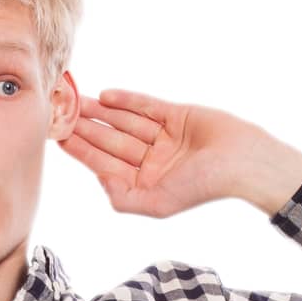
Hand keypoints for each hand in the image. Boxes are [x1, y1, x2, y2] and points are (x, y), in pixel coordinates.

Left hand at [57, 88, 301, 217]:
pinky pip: (147, 106)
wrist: (243, 162)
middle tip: (60, 112)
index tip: (59, 136)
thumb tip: (99, 178)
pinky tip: (106, 96)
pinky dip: (127, 100)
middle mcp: (151, 159)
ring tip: (76, 99)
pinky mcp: (177, 115)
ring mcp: (163, 136)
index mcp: (145, 182)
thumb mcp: (158, 204)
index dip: (82, 150)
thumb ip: (123, 198)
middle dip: (86, 127)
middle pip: (111, 140)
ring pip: (125, 121)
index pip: (105, 163)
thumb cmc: (203, 187)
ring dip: (101, 111)